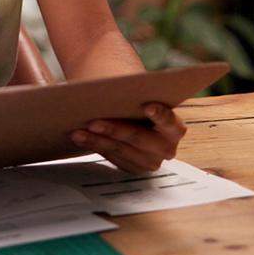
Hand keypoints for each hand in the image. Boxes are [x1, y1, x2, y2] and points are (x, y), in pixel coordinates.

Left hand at [70, 102, 186, 173]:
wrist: (135, 114)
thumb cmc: (137, 102)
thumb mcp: (141, 96)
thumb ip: (136, 93)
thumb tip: (111, 86)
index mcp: (174, 128)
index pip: (169, 122)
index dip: (160, 115)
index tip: (147, 106)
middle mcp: (165, 148)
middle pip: (139, 138)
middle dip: (115, 130)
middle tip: (94, 122)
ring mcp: (149, 160)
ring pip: (121, 150)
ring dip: (97, 140)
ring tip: (79, 131)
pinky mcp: (132, 167)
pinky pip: (111, 157)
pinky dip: (94, 145)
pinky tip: (81, 138)